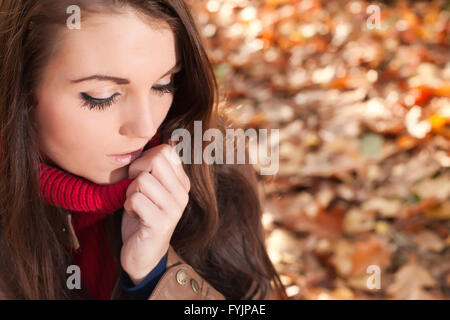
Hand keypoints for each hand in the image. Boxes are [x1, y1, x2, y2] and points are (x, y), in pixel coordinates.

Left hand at [120, 143, 189, 285]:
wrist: (143, 255)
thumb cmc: (143, 216)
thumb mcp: (151, 188)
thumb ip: (156, 167)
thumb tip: (169, 140)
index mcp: (182, 182)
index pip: (165, 151)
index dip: (144, 159)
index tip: (141, 176)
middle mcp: (183, 193)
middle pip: (155, 160)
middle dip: (136, 172)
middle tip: (135, 190)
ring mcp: (174, 208)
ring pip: (142, 180)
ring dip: (130, 193)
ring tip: (135, 205)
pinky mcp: (162, 223)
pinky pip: (136, 199)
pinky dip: (128, 206)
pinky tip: (134, 215)